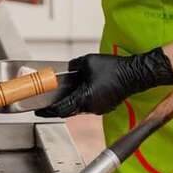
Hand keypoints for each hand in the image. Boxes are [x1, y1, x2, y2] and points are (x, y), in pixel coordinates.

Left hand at [35, 48, 172, 117]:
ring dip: (70, 103)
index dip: (48, 110)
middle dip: (57, 107)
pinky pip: (89, 105)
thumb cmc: (113, 68)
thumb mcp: (87, 61)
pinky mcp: (105, 105)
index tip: (38, 111)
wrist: (135, 74)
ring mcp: (99, 108)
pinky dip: (81, 100)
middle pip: (68, 110)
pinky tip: (79, 91)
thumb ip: (72, 66)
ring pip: (79, 108)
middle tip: (45, 105)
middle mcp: (91, 107)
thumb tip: (66, 70)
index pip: (61, 108)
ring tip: (61, 95)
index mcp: (84, 98)